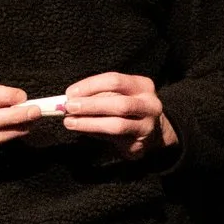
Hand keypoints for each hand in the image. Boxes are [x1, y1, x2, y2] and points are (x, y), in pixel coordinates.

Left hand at [61, 71, 176, 159]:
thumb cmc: (129, 110)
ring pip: (117, 124)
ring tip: (70, 122)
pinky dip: (96, 134)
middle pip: (118, 103)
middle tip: (69, 107)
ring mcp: (147, 125)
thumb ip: (99, 96)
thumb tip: (70, 100)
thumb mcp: (120, 95)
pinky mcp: (140, 143)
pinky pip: (115, 139)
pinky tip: (84, 131)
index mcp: (142, 85)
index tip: (70, 93)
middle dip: (90, 105)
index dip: (90, 86)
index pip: (114, 80)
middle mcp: (149, 104)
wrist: (155, 133)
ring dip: (90, 123)